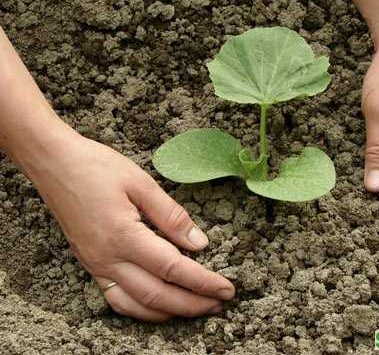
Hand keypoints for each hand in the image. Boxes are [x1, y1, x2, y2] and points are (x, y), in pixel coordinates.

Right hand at [26, 130, 234, 321]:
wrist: (53, 164)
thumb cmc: (97, 167)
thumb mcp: (141, 183)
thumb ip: (172, 216)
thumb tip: (199, 243)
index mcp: (124, 236)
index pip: (173, 269)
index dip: (203, 282)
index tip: (227, 288)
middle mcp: (108, 259)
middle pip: (158, 295)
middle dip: (193, 304)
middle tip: (221, 304)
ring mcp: (96, 266)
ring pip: (137, 305)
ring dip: (171, 312)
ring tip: (198, 309)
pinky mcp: (90, 265)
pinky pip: (117, 300)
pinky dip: (142, 310)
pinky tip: (159, 307)